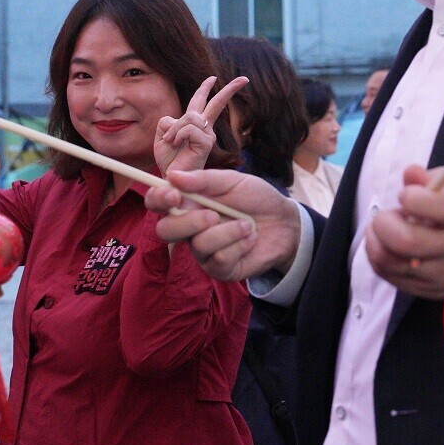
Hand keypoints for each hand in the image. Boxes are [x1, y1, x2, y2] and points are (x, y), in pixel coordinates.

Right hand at [149, 169, 301, 281]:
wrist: (285, 222)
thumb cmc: (256, 199)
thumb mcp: (233, 181)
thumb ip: (204, 179)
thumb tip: (172, 175)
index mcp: (189, 203)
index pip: (158, 203)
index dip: (157, 199)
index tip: (173, 194)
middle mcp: (190, 229)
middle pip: (165, 231)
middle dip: (188, 222)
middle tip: (213, 214)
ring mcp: (204, 251)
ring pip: (198, 245)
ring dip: (228, 232)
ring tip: (247, 225)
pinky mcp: (220, 269)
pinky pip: (219, 260)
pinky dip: (239, 245)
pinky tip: (250, 239)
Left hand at [154, 75, 245, 176]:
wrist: (171, 177)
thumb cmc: (169, 159)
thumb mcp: (162, 135)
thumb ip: (167, 122)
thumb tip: (176, 119)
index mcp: (195, 124)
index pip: (202, 102)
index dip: (205, 88)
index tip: (213, 77)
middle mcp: (205, 128)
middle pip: (217, 103)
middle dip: (231, 89)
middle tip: (245, 79)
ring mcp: (208, 136)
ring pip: (191, 116)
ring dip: (175, 128)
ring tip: (170, 141)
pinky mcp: (207, 143)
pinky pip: (190, 128)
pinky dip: (178, 134)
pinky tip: (176, 144)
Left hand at [366, 165, 443, 299]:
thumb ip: (431, 176)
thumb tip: (409, 174)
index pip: (440, 207)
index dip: (412, 197)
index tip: (406, 194)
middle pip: (406, 242)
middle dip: (384, 222)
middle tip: (390, 214)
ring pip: (390, 262)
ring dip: (377, 241)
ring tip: (388, 229)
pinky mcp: (431, 290)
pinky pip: (391, 277)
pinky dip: (381, 258)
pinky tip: (389, 245)